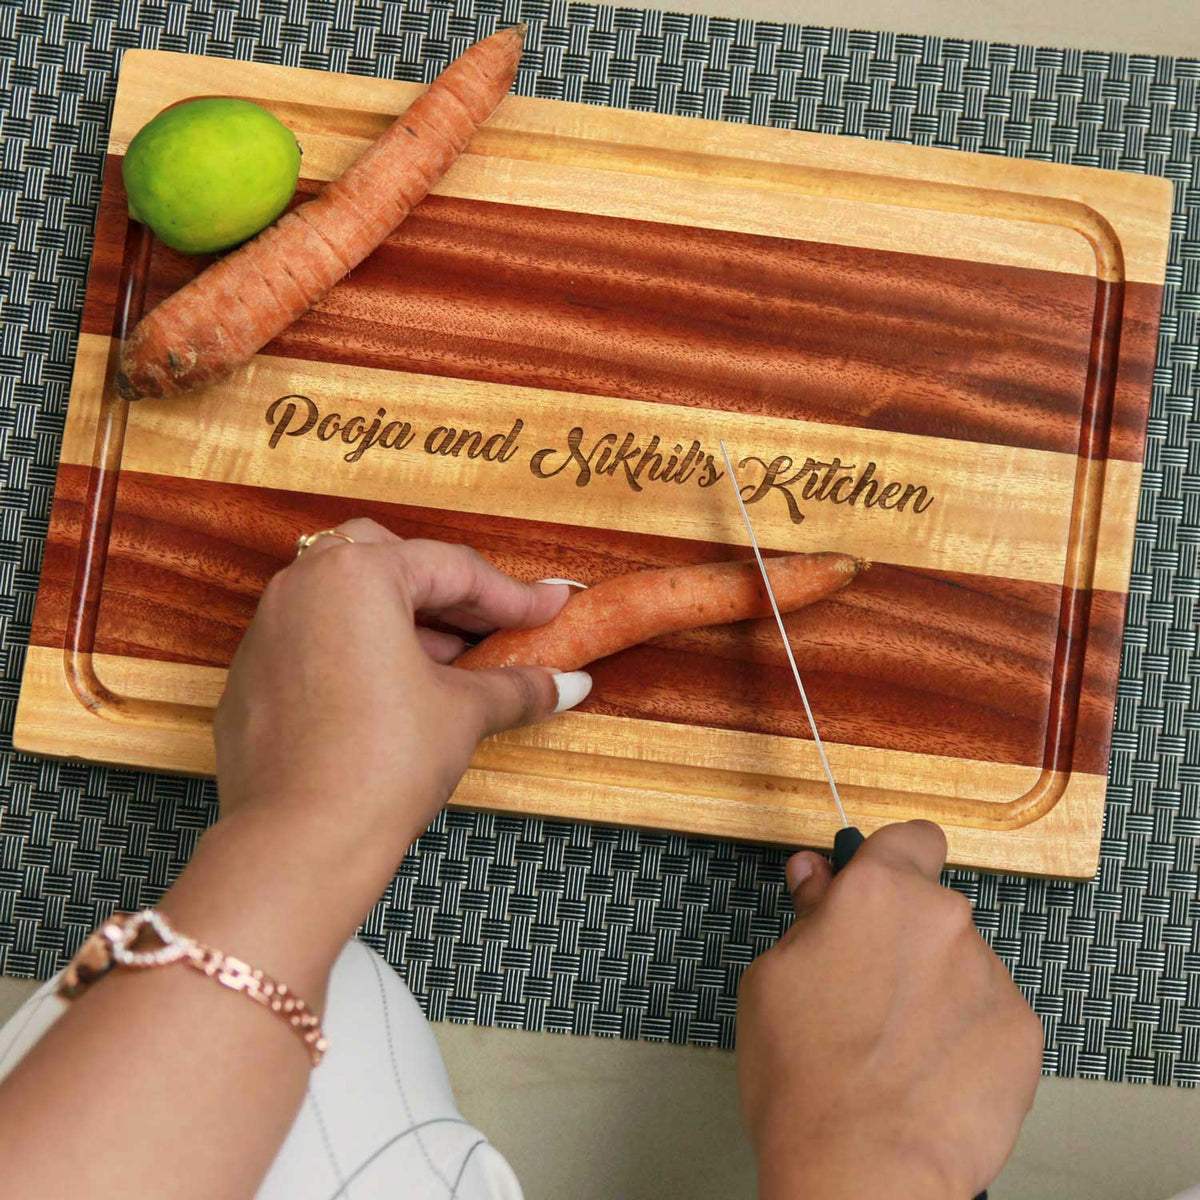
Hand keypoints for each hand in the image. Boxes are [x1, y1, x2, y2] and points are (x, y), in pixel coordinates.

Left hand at [211, 519, 589, 918]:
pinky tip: (395, 694)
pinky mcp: (252, 677)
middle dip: (450, 594)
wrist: (299, 843)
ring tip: (453, 666)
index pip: (454, 568)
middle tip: (495, 627)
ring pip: (349, 599)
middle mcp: (303, 586)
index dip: (512, 596)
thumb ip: (517, 686)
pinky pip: (317, 640)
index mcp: (357, 574)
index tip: (549, 610)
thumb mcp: (464, 713)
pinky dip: (360, 651)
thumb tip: (564, 683)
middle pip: (394, 563)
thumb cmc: (378, 765)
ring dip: (405, 622)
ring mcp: (269, 630)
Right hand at [736, 821, 1041, 1199]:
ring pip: (960, 965)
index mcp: (880, 892)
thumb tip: (817, 876)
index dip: (896, 859)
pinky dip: (966, 1035)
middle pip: (931, 910)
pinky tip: (929, 1074)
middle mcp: (944, 919)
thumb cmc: (804, 1075)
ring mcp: (990, 975)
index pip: (913, 838)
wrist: (861, 1169)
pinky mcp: (1022, 1032)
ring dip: (935, 989)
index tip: (879, 886)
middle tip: (865, 991)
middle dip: (904, 939)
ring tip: (895, 1048)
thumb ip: (808, 915)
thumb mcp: (773, 977)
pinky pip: (989, 1014)